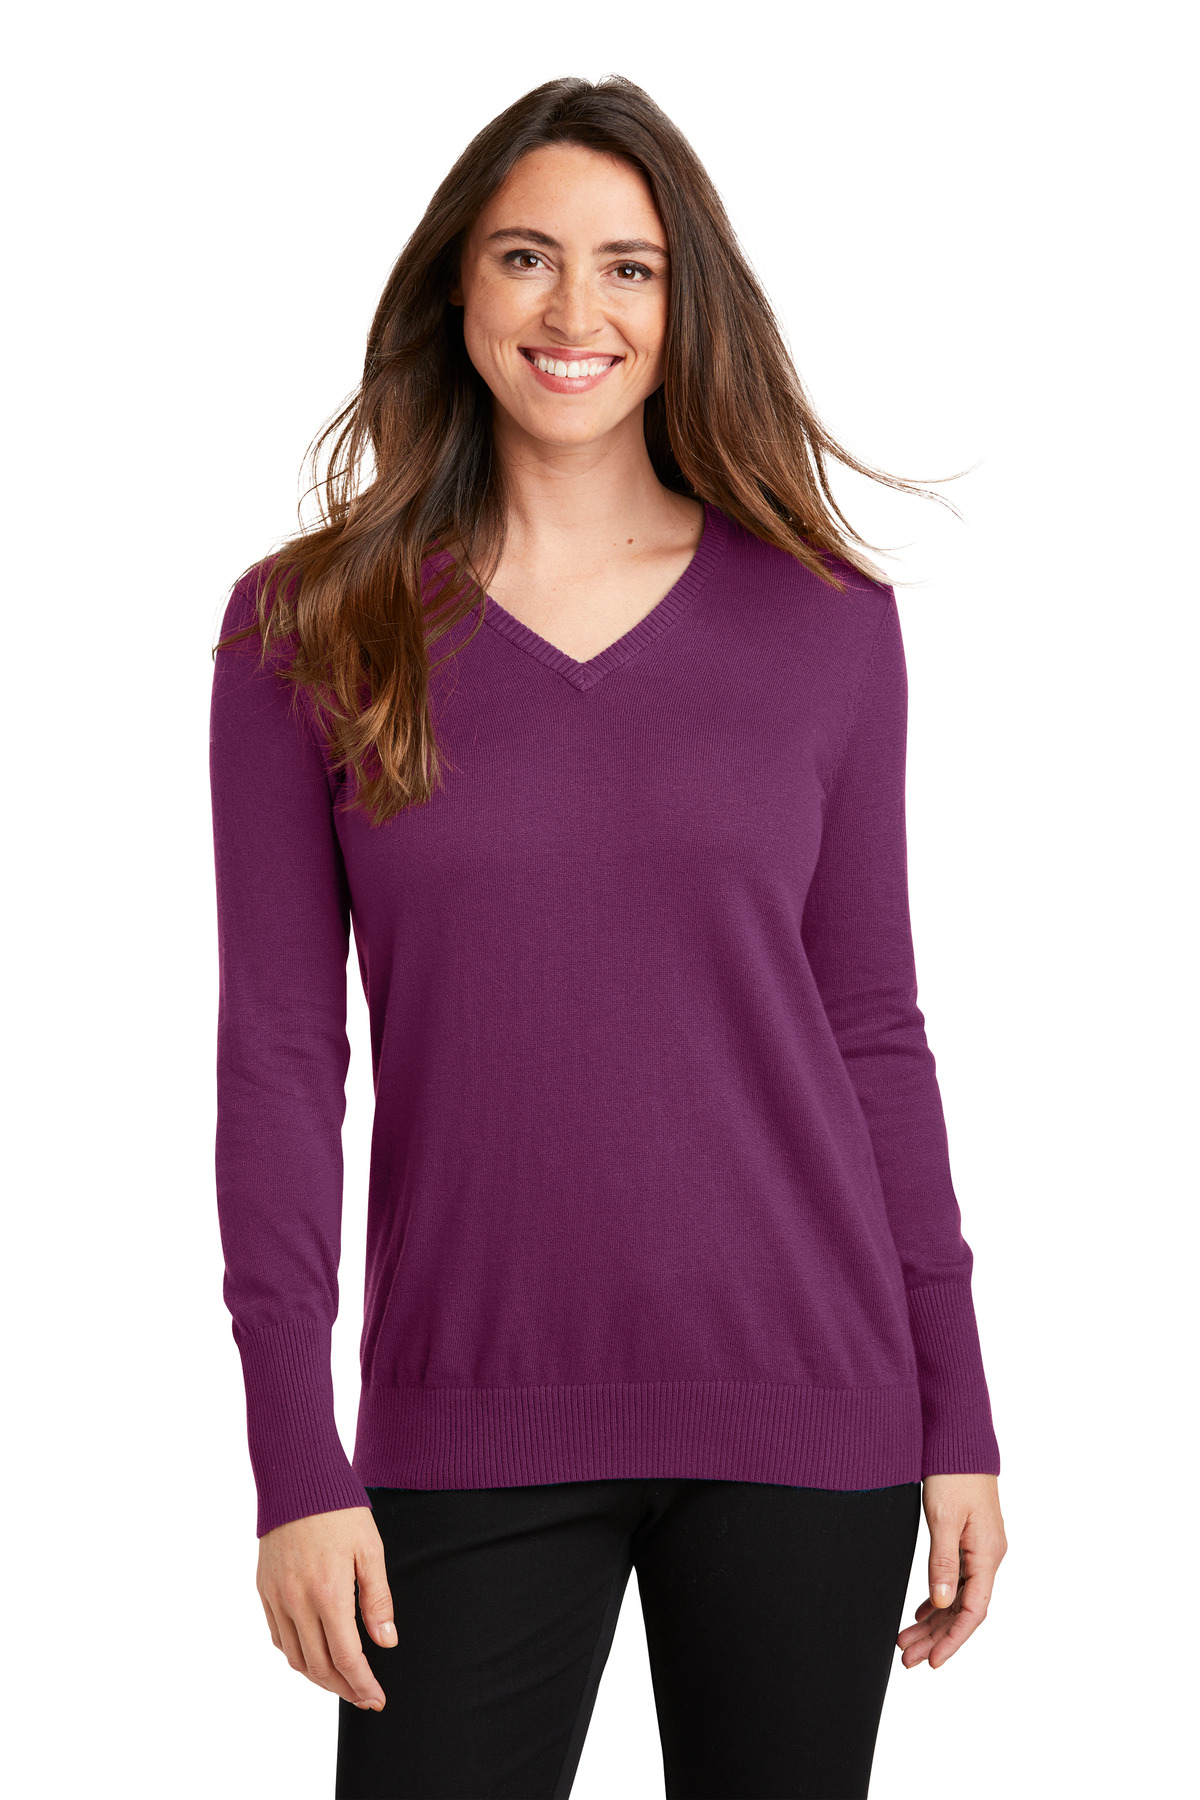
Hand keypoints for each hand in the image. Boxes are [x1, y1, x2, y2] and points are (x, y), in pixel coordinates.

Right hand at [256, 1505, 396, 1709]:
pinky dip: (296, 1654)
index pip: (346, 1657)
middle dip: (343, 1688)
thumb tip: (386, 1642)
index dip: (362, 1684)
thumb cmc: (340, 1510)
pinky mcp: (263, 1589)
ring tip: (342, 1681)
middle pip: (318, 1666)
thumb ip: (377, 1599)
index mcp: (328, 1593)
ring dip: (318, 1677)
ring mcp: (276, 1597)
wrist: (297, 1479)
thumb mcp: (370, 1550)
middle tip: (364, 1695)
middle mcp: (297, 1601)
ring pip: (294, 1657)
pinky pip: (278, 1636)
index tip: (376, 1698)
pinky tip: (314, 1653)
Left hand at [897, 1473, 1005, 1669]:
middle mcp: (988, 1556)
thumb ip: (943, 1561)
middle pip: (963, 1609)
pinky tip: (921, 1613)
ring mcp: (980, 1549)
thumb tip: (941, 1605)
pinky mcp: (969, 1539)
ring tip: (904, 1641)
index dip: (953, 1640)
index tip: (932, 1662)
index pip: (973, 1611)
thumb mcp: (943, 1517)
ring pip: (957, 1597)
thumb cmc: (954, 1472)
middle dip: (936, 1637)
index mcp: (987, 1554)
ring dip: (933, 1621)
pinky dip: (937, 1598)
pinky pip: (956, 1580)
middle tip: (905, 1658)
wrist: (960, 1438)